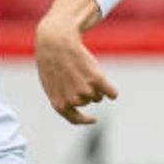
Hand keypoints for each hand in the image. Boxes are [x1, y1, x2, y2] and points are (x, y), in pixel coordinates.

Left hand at [35, 0, 117, 125]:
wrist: (55, 42)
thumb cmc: (52, 61)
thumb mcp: (50, 83)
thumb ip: (62, 97)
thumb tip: (75, 105)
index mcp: (59, 104)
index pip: (75, 119)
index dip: (85, 120)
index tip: (93, 119)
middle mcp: (73, 100)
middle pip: (88, 102)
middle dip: (86, 92)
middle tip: (78, 75)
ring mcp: (85, 90)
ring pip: (98, 96)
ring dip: (96, 87)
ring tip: (84, 71)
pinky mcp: (96, 78)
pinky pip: (111, 93)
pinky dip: (112, 92)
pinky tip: (112, 93)